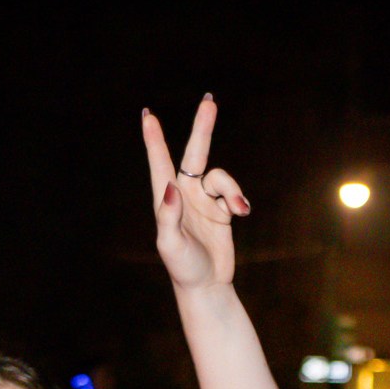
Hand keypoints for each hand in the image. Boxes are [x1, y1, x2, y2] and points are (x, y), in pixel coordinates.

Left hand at [142, 95, 250, 292]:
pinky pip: (232, 193)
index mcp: (166, 200)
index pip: (160, 164)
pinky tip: (242, 214)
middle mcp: (184, 195)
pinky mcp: (221, 210)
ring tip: (239, 210)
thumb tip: (170, 187)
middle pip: (193, 154)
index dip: (154, 139)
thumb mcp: (171, 245)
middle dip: (202, 129)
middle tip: (209, 102)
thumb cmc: (183, 268)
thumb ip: (168, 217)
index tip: (148, 115)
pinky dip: (238, 199)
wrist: (207, 286)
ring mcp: (203, 201)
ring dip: (232, 189)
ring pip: (221, 177)